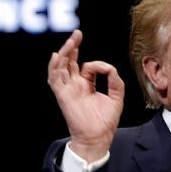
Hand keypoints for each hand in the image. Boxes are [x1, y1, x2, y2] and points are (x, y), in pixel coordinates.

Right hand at [47, 29, 124, 161]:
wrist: (98, 137)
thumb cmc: (105, 121)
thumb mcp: (116, 96)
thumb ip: (114, 80)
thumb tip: (109, 68)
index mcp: (85, 85)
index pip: (86, 66)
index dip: (97, 64)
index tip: (107, 69)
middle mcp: (74, 85)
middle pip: (68, 61)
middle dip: (72, 46)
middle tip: (77, 33)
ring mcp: (67, 90)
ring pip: (60, 67)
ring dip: (64, 52)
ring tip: (71, 40)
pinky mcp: (63, 95)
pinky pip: (54, 79)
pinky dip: (54, 67)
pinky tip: (56, 56)